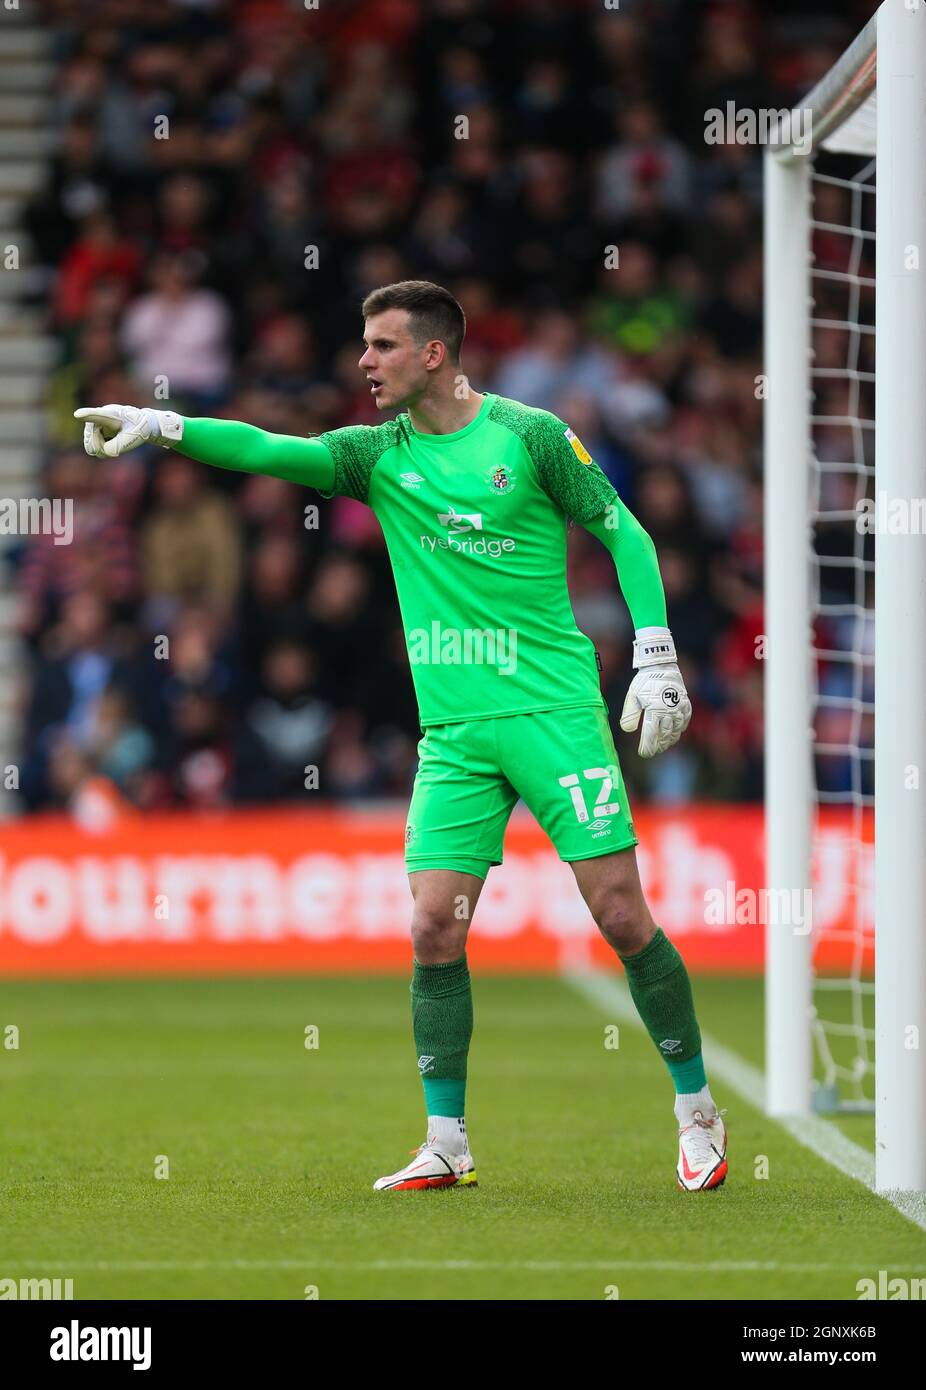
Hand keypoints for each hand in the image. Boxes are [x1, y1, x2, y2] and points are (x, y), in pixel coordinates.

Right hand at [74, 404, 182, 457]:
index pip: (98, 415)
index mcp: (112, 414)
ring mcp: (93, 423)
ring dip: (102, 450)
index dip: (88, 415)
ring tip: (114, 442)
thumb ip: (118, 446)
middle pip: (91, 441)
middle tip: (115, 449)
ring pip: (90, 446)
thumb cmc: (138, 428)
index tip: (78, 415)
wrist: (138, 424)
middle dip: (102, 449)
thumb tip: (103, 451)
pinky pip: (92, 448)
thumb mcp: (133, 438)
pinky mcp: (92, 431)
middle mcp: (98, 415)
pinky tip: (110, 441)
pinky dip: (101, 450)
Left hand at [619, 630, 691, 757]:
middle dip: (658, 745)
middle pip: (664, 736)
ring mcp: (679, 708)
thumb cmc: (644, 682)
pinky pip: (684, 721)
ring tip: (663, 744)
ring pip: (676, 731)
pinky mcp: (685, 704)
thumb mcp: (632, 697)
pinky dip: (680, 728)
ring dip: (669, 740)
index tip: (643, 754)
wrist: (661, 666)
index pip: (651, 736)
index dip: (647, 747)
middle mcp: (669, 712)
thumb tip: (627, 730)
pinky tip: (676, 732)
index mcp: (655, 711)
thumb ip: (630, 715)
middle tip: (653, 750)